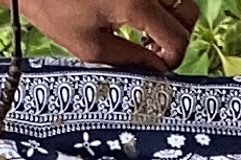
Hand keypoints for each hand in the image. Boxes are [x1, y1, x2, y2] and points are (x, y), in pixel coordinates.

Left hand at [16, 0, 198, 67]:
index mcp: (135, 4)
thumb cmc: (53, 9)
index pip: (177, 37)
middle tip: (152, 48)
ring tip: (144, 29)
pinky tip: (135, 14)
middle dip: (175, 35)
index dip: (171, 58)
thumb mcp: (90, 47)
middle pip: (187, 12)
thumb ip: (130, 60)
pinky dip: (156, 3)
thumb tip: (157, 71)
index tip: (157, 65)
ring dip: (170, 16)